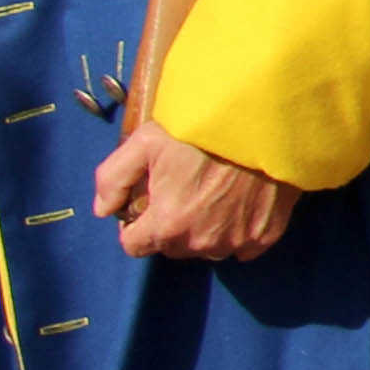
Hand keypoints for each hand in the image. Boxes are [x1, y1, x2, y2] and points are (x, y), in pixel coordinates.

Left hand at [94, 123, 297, 261]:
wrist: (265, 122)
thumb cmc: (202, 130)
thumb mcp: (144, 142)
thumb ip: (112, 178)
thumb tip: (104, 208)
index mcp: (166, 224)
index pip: (134, 246)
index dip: (135, 225)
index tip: (147, 205)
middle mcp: (199, 241)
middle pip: (172, 247)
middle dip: (171, 226)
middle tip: (184, 191)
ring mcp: (236, 240)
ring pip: (207, 247)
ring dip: (204, 230)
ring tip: (214, 196)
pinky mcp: (266, 234)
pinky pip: (243, 247)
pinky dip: (238, 232)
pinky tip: (241, 204)